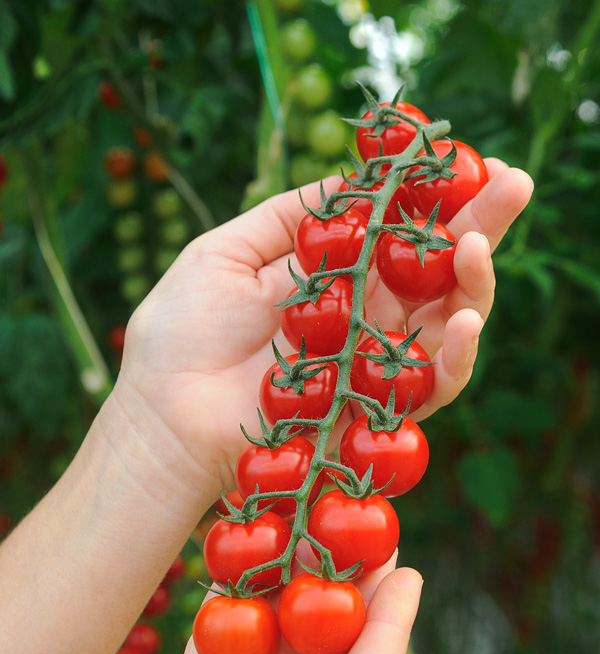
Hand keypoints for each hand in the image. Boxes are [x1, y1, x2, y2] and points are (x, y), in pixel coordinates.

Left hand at [117, 164, 531, 503]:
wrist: (163, 417)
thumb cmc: (181, 337)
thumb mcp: (223, 253)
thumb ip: (288, 219)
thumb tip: (345, 182)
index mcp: (332, 278)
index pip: (397, 234)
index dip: (434, 201)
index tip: (465, 163)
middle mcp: (362, 318)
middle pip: (436, 273)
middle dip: (479, 227)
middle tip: (513, 183)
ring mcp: (372, 365)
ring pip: (446, 324)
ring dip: (475, 283)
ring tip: (480, 245)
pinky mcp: (373, 410)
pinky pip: (430, 386)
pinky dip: (454, 356)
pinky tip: (462, 320)